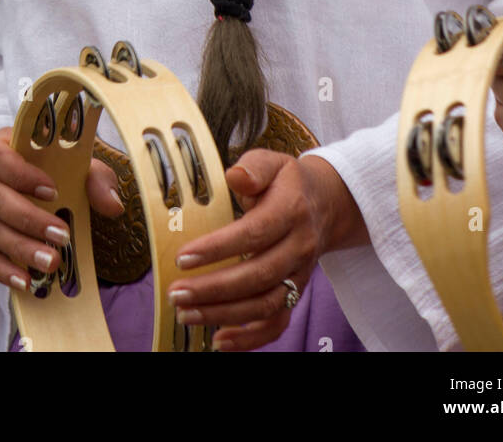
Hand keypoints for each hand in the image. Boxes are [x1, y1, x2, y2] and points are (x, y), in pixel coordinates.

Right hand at [0, 127, 123, 289]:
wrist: (28, 182)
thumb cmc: (51, 167)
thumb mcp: (75, 163)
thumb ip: (95, 177)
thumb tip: (112, 204)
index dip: (20, 174)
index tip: (52, 191)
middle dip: (28, 219)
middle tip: (61, 236)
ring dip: (19, 248)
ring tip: (50, 262)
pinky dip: (2, 270)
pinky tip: (26, 281)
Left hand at [165, 148, 360, 352]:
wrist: (325, 203)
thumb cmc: (287, 182)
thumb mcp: (272, 162)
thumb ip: (253, 167)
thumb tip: (235, 176)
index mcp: (291, 210)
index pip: (254, 233)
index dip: (218, 248)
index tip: (183, 256)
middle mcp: (299, 247)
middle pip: (258, 275)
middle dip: (214, 289)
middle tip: (176, 293)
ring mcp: (299, 275)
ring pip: (265, 305)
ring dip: (224, 314)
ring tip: (185, 313)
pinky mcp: (296, 293)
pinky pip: (277, 324)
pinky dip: (250, 339)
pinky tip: (219, 340)